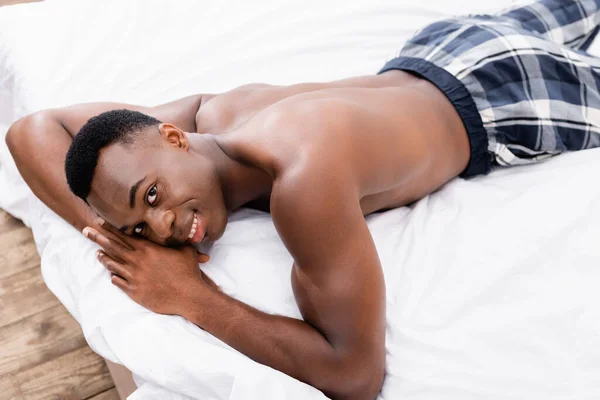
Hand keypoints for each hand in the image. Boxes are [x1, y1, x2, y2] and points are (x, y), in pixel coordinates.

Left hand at [82, 218, 219, 314]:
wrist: (188, 295)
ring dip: (103, 258)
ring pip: (112, 264)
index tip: (99, 221)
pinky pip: (118, 282)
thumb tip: (181, 231)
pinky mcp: (134, 291)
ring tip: (97, 253)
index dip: (111, 228)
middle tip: (86, 230)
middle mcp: (137, 261)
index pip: (124, 235)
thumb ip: (177, 240)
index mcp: (147, 249)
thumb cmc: (188, 272)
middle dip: (98, 237)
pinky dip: (113, 276)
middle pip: (112, 246)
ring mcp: (133, 276)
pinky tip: (111, 275)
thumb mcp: (185, 250)